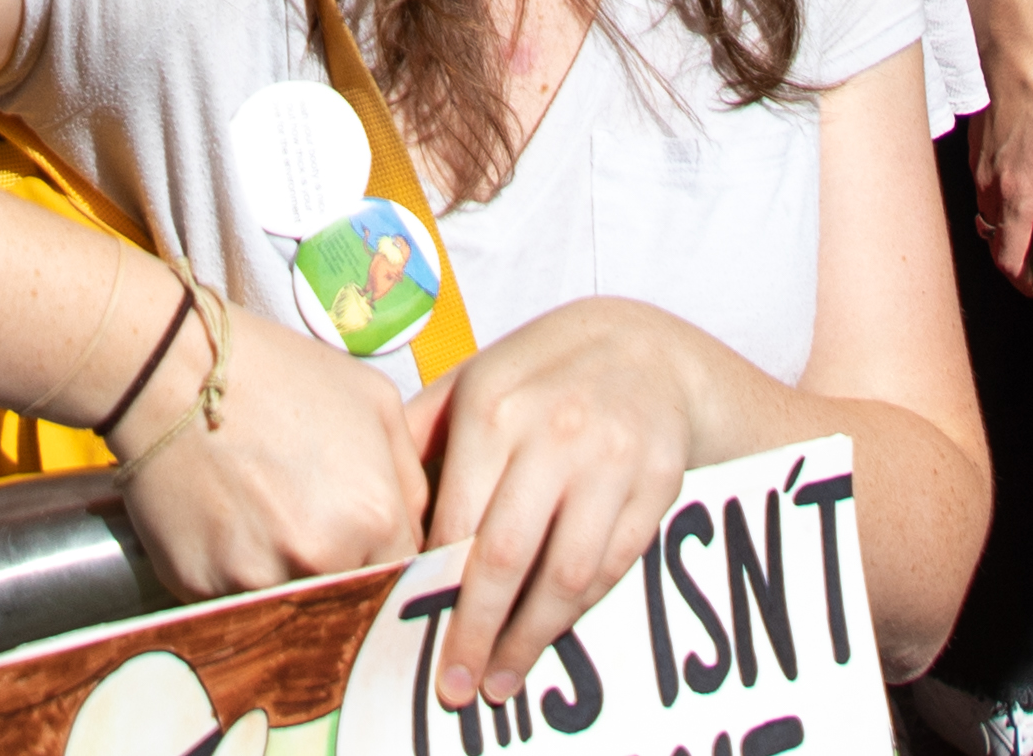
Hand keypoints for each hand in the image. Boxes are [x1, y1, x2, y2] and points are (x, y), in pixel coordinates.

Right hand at [115, 294, 429, 615]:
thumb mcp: (374, 403)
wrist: (170, 371)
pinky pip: (235, 598)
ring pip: (291, 605)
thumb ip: (409, 479)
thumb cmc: (278, 374)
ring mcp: (256, 580)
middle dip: (340, 570)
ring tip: (265, 516)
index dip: (385, 558)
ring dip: (288, 576)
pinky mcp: (200, 588)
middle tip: (310, 523)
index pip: (403, 577)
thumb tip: (415, 534)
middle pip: (349, 598)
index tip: (364, 540)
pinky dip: (236, 572)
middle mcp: (320, 560)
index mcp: (374, 518)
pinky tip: (226, 520)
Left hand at [414, 307, 712, 709]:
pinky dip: (579, 610)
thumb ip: (423, 437)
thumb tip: (375, 508)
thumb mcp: (477, 380)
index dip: (432, 583)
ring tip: (502, 678)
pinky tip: (550, 633)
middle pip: (505, 555)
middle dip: (476, 630)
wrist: (648, 348)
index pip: (454, 518)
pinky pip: (613, 566)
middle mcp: (554, 432)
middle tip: (454, 684)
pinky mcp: (658, 483)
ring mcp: (611, 459)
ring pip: (566, 573)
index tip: (410, 631)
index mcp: (493, 406)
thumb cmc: (542, 374)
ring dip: (530, 637)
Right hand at [967, 39, 1032, 308]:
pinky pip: (986, 194)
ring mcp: (980, 170)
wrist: (1005, 49)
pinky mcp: (977, 153)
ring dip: (1011, 230)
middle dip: (1020, 259)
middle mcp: (992, 186)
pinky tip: (1027, 187)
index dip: (1024, 282)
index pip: (1009, 257)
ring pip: (990, 218)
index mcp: (1018, 189)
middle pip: (998, 242)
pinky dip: (1003, 204)